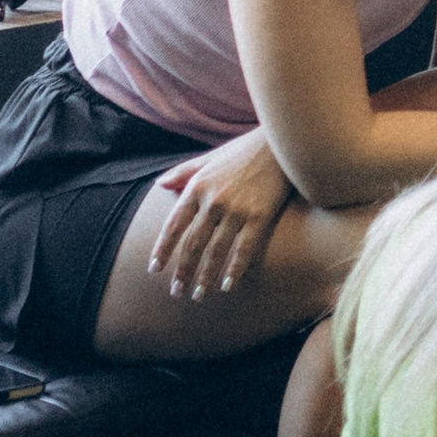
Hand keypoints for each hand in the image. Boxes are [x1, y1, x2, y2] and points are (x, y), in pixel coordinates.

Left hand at [148, 128, 290, 301]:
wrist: (282, 141)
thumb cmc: (244, 150)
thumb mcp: (209, 158)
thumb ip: (183, 172)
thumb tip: (159, 184)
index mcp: (197, 187)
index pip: (174, 226)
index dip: (163, 250)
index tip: (154, 269)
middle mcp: (213, 200)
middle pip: (192, 244)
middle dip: (182, 271)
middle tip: (176, 292)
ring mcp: (237, 209)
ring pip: (215, 251)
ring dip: (205, 277)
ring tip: (198, 296)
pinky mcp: (260, 216)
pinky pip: (244, 249)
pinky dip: (234, 270)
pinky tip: (227, 287)